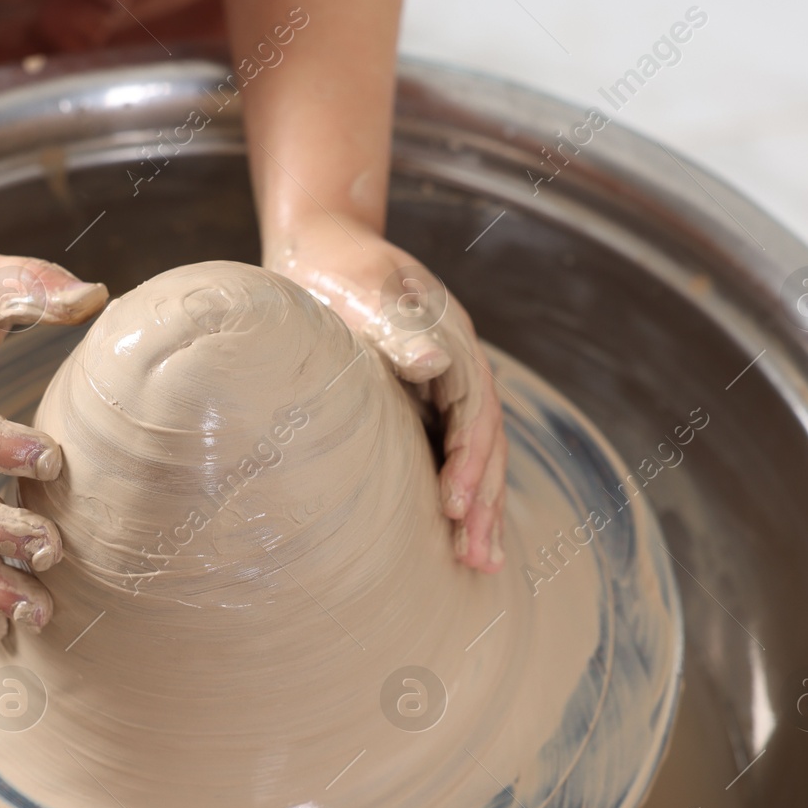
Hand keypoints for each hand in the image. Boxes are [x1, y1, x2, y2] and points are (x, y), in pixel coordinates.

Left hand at [265, 216, 506, 571]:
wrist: (321, 244)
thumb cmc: (336, 268)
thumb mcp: (363, 288)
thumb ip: (397, 325)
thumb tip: (434, 362)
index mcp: (452, 341)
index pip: (474, 412)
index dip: (468, 460)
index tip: (454, 505)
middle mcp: (457, 367)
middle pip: (485, 443)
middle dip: (486, 501)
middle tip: (477, 558)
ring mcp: (443, 386)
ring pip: (475, 454)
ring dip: (480, 508)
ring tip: (480, 563)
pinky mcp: (421, 401)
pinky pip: (448, 452)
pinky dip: (457, 491)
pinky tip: (454, 532)